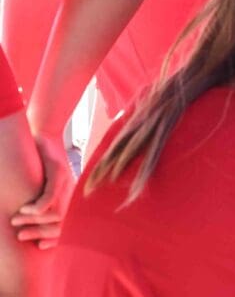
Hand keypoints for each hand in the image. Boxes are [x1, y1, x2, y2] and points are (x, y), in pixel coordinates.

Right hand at [11, 134, 72, 249]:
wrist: (43, 135)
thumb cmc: (37, 164)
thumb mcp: (38, 186)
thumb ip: (37, 202)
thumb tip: (26, 222)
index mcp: (68, 196)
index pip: (67, 224)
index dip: (55, 238)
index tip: (40, 246)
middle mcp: (71, 190)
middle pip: (62, 222)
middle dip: (40, 232)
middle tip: (21, 236)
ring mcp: (66, 180)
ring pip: (57, 211)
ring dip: (35, 220)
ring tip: (16, 221)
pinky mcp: (58, 170)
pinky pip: (51, 194)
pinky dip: (38, 206)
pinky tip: (25, 209)